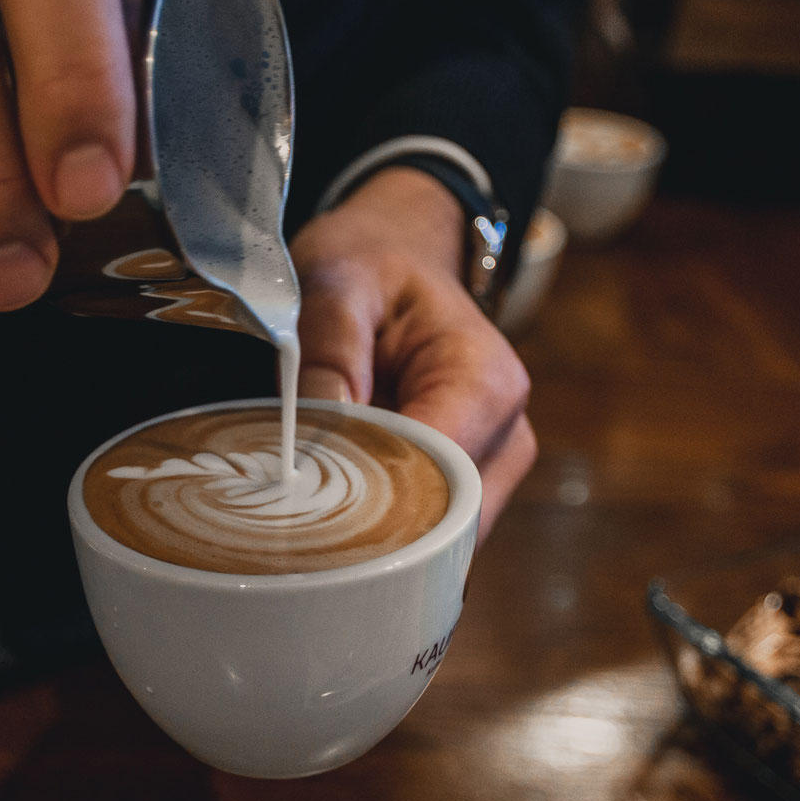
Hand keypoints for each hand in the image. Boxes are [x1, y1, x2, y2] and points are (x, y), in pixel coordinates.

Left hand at [290, 168, 535, 539]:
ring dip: (375, 537)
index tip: (304, 504)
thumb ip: (327, 350)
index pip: (439, 476)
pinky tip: (336, 513)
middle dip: (371, 532)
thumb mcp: (338, 281)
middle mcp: (507, 437)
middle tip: (292, 523)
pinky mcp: (469, 489)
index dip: (374, 500)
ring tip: (311, 512)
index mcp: (486, 383)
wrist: (400, 258)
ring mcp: (494, 471)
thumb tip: (314, 435)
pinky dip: (383, 532)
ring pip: (437, 542)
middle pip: (445, 526)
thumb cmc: (374, 266)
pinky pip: (429, 534)